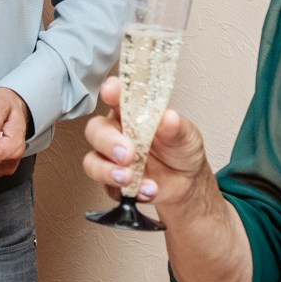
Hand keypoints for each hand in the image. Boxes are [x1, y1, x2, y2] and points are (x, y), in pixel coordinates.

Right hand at [81, 75, 213, 210]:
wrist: (188, 183)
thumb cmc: (182, 150)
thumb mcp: (186, 135)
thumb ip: (176, 127)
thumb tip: (169, 117)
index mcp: (131, 113)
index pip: (116, 97)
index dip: (110, 92)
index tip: (111, 90)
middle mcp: (117, 133)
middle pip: (95, 131)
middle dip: (108, 142)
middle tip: (127, 153)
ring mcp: (112, 159)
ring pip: (92, 162)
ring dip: (108, 171)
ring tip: (130, 177)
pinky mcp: (114, 183)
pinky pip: (108, 188)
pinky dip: (126, 191)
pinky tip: (147, 189)